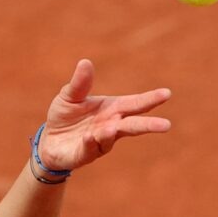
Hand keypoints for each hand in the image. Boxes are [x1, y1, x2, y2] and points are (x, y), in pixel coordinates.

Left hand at [39, 59, 171, 170]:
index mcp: (112, 108)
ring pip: (112, 138)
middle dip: (149, 125)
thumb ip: (80, 83)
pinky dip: (91, 142)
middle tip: (166, 125)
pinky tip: (90, 136)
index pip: (135, 103)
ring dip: (112, 133)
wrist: (50, 141)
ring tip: (111, 128)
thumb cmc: (65, 116)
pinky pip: (90, 148)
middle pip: (133, 125)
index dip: (150, 99)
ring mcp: (100, 141)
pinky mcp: (86, 153)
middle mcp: (111, 125)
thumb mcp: (70, 96)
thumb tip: (85, 62)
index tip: (167, 93)